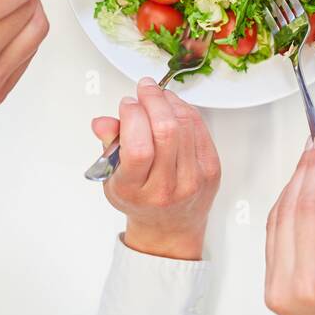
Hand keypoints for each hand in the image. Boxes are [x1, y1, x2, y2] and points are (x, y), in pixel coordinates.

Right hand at [91, 78, 221, 260]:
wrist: (169, 226)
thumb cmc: (138, 199)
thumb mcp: (112, 178)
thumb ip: (108, 146)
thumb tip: (103, 122)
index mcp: (136, 190)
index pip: (138, 148)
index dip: (133, 117)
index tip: (127, 103)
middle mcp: (166, 188)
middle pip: (166, 132)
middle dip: (153, 100)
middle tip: (144, 87)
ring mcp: (193, 179)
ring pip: (185, 125)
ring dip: (170, 101)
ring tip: (157, 95)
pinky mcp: (211, 169)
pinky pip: (200, 128)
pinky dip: (186, 110)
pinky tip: (173, 107)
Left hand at [264, 137, 314, 314]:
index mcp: (310, 283)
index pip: (307, 209)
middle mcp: (284, 286)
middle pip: (287, 211)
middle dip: (304, 172)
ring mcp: (274, 288)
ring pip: (277, 221)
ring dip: (295, 188)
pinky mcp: (275, 287)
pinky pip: (276, 237)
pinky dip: (290, 210)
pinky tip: (305, 192)